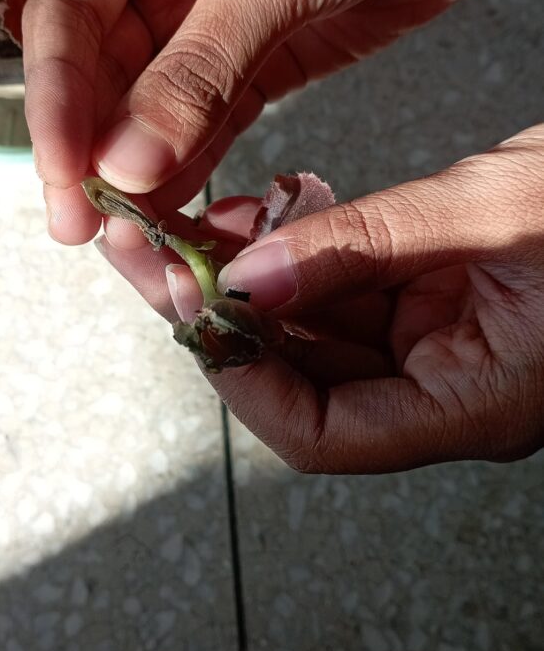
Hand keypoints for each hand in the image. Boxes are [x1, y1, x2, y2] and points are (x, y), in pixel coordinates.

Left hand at [96, 125, 543, 472]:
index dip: (249, 383)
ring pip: (319, 330)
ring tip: (198, 223)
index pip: (330, 436)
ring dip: (257, 279)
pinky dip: (300, 255)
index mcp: (476, 404)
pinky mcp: (436, 296)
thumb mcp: (487, 214)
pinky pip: (348, 288)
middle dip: (231, 318)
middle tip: (163, 255)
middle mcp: (449, 385)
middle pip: (310, 379)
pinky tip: (260, 213)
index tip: (196, 317)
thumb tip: (249, 279)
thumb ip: (363, 248)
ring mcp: (441, 341)